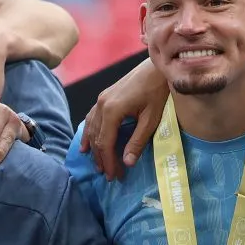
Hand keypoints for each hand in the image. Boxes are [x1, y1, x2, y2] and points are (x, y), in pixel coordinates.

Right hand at [81, 58, 167, 180]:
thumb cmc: (158, 92)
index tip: (113, 176)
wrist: (157, 68)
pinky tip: (86, 144)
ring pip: (91, 128)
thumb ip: (138, 141)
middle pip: (96, 138)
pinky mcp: (104, 97)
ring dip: (94, 148)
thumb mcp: (151, 119)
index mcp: (112, 110)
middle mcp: (101, 105)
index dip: (108, 161)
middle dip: (102, 158)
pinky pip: (92, 118)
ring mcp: (100, 100)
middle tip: (108, 175)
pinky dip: (89, 132)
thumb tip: (127, 162)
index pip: (105, 143)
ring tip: (98, 164)